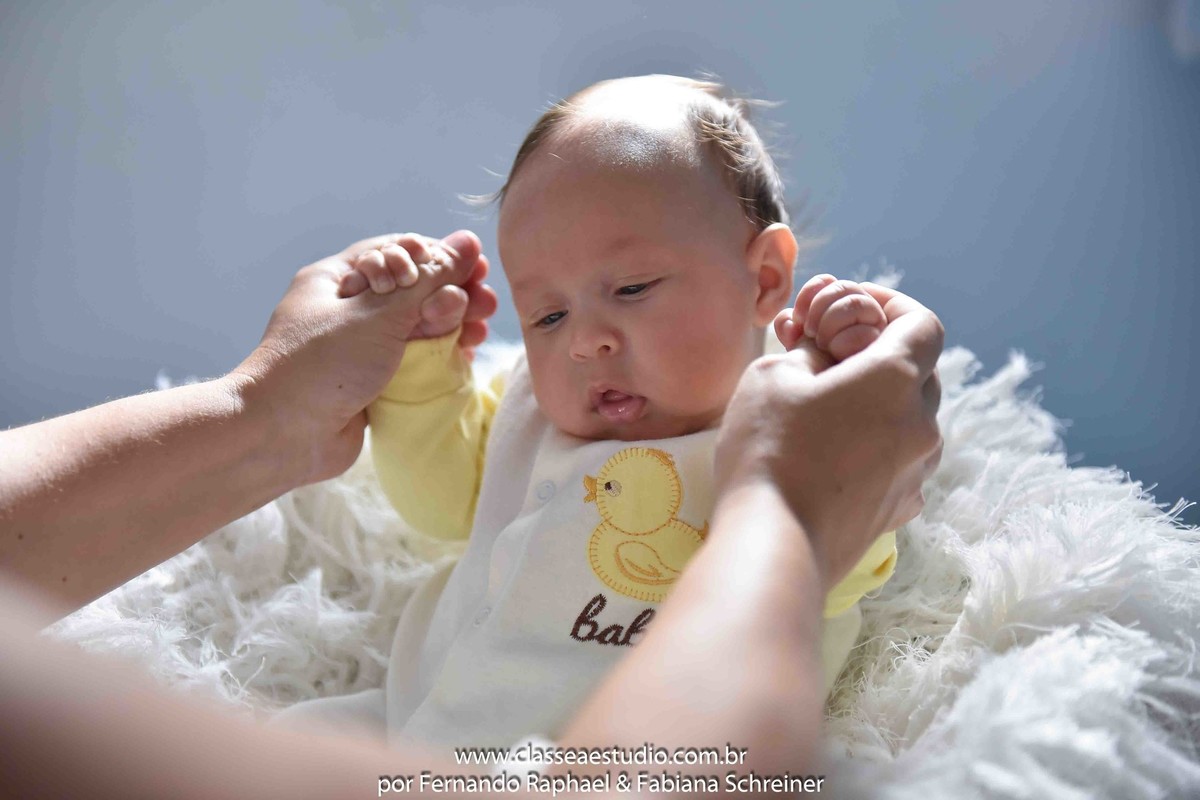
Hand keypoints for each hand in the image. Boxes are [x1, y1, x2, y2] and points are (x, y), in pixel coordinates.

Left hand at [230, 230, 496, 486]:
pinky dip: (442, 354)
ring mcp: (361, 347)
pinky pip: (415, 359)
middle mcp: (348, 310)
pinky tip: (466, 353)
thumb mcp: (377, 316)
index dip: (439, 259)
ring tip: (479, 330)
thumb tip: (467, 244)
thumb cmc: (319, 367)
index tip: (475, 270)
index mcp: (336, 280)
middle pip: (413, 289)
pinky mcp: (373, 381)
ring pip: (418, 325)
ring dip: (453, 324)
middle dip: (453, 294)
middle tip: (485, 303)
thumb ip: (427, 283)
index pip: (397, 253)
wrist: (280, 438)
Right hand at [716, 283, 943, 586]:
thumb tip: (820, 353)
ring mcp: (916, 472)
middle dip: (878, 354)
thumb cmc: (769, 450)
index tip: (853, 305)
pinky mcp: (899, 510)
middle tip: (828, 355)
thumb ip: (807, 352)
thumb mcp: (772, 375)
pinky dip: (875, 445)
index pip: (922, 323)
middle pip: (918, 371)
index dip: (890, 304)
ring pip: (909, 419)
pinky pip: (899, 461)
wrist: (775, 545)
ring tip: (826, 406)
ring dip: (877, 404)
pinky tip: (834, 452)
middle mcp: (922, 424)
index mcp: (896, 379)